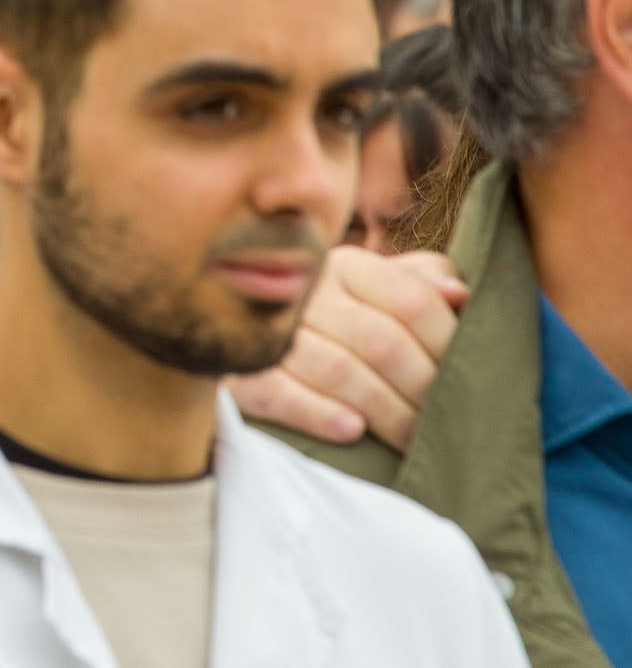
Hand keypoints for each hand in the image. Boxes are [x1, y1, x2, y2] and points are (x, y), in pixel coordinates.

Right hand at [227, 246, 467, 449]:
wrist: (238, 331)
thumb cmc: (336, 319)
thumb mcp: (376, 290)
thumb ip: (420, 284)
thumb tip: (460, 294)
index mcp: (345, 265)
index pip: (413, 301)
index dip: (449, 345)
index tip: (470, 380)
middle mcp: (306, 290)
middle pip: (383, 342)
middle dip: (423, 391)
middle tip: (448, 426)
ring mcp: (268, 330)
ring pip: (339, 371)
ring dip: (385, 413)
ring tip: (412, 442)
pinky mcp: (239, 371)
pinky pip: (280, 393)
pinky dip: (318, 414)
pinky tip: (353, 431)